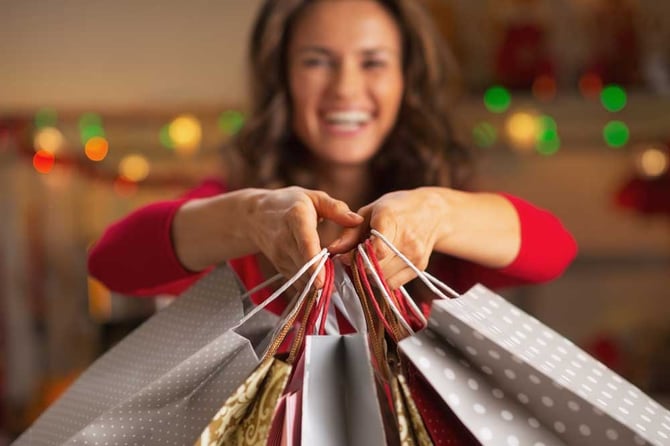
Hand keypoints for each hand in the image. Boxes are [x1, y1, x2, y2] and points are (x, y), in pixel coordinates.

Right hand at [247, 187, 362, 287]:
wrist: (255, 216)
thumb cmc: (289, 203)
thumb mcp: (313, 198)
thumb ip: (336, 209)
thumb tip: (358, 221)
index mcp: (296, 219)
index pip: (305, 244)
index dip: (314, 264)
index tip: (323, 282)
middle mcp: (285, 239)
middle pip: (304, 266)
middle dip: (324, 279)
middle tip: (343, 284)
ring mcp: (280, 256)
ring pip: (301, 277)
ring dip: (319, 283)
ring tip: (336, 284)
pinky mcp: (280, 266)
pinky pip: (298, 281)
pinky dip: (311, 284)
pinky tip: (324, 281)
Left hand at [330, 188, 447, 288]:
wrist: (433, 212)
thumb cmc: (396, 208)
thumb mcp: (370, 211)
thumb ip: (350, 232)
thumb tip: (333, 250)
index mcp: (391, 220)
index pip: (375, 251)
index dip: (356, 258)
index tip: (346, 256)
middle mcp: (407, 239)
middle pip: (376, 267)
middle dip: (359, 267)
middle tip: (354, 259)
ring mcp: (415, 255)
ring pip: (383, 279)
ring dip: (370, 275)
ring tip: (368, 261)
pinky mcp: (420, 267)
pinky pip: (394, 284)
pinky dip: (382, 280)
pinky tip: (381, 267)